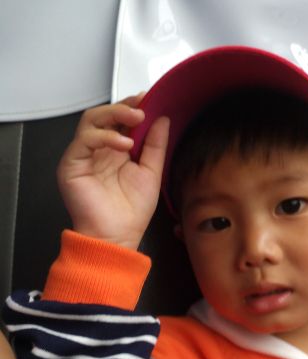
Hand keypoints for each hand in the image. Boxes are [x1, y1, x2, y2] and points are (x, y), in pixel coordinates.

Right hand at [57, 93, 169, 249]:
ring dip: (114, 115)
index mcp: (116, 151)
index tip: (148, 99)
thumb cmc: (132, 211)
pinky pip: (84, 140)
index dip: (132, 107)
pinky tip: (123, 144)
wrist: (117, 237)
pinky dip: (104, 137)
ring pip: (90, 121)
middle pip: (103, 115)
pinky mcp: (71, 164)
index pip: (119, 120)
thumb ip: (155, 145)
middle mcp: (99, 150)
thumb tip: (162, 119)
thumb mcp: (151, 173)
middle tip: (141, 108)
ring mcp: (84, 156)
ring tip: (136, 119)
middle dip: (123, 107)